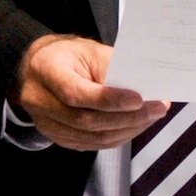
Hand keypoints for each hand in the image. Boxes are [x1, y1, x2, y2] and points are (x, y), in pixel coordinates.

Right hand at [11, 34, 168, 149]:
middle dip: (128, 118)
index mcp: (46, 72)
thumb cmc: (66, 55)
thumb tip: (140, 86)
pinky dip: (117, 137)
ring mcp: (48, 125)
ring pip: (92, 138)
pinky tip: (135, 126)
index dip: (110, 100)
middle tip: (157, 108)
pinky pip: (91, 144)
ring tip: (151, 117)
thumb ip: (110, 67)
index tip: (139, 98)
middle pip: (87, 121)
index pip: (77, 94)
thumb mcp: (87, 50)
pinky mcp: (59, 138)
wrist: (38, 69)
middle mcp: (41, 102)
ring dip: (127, 130)